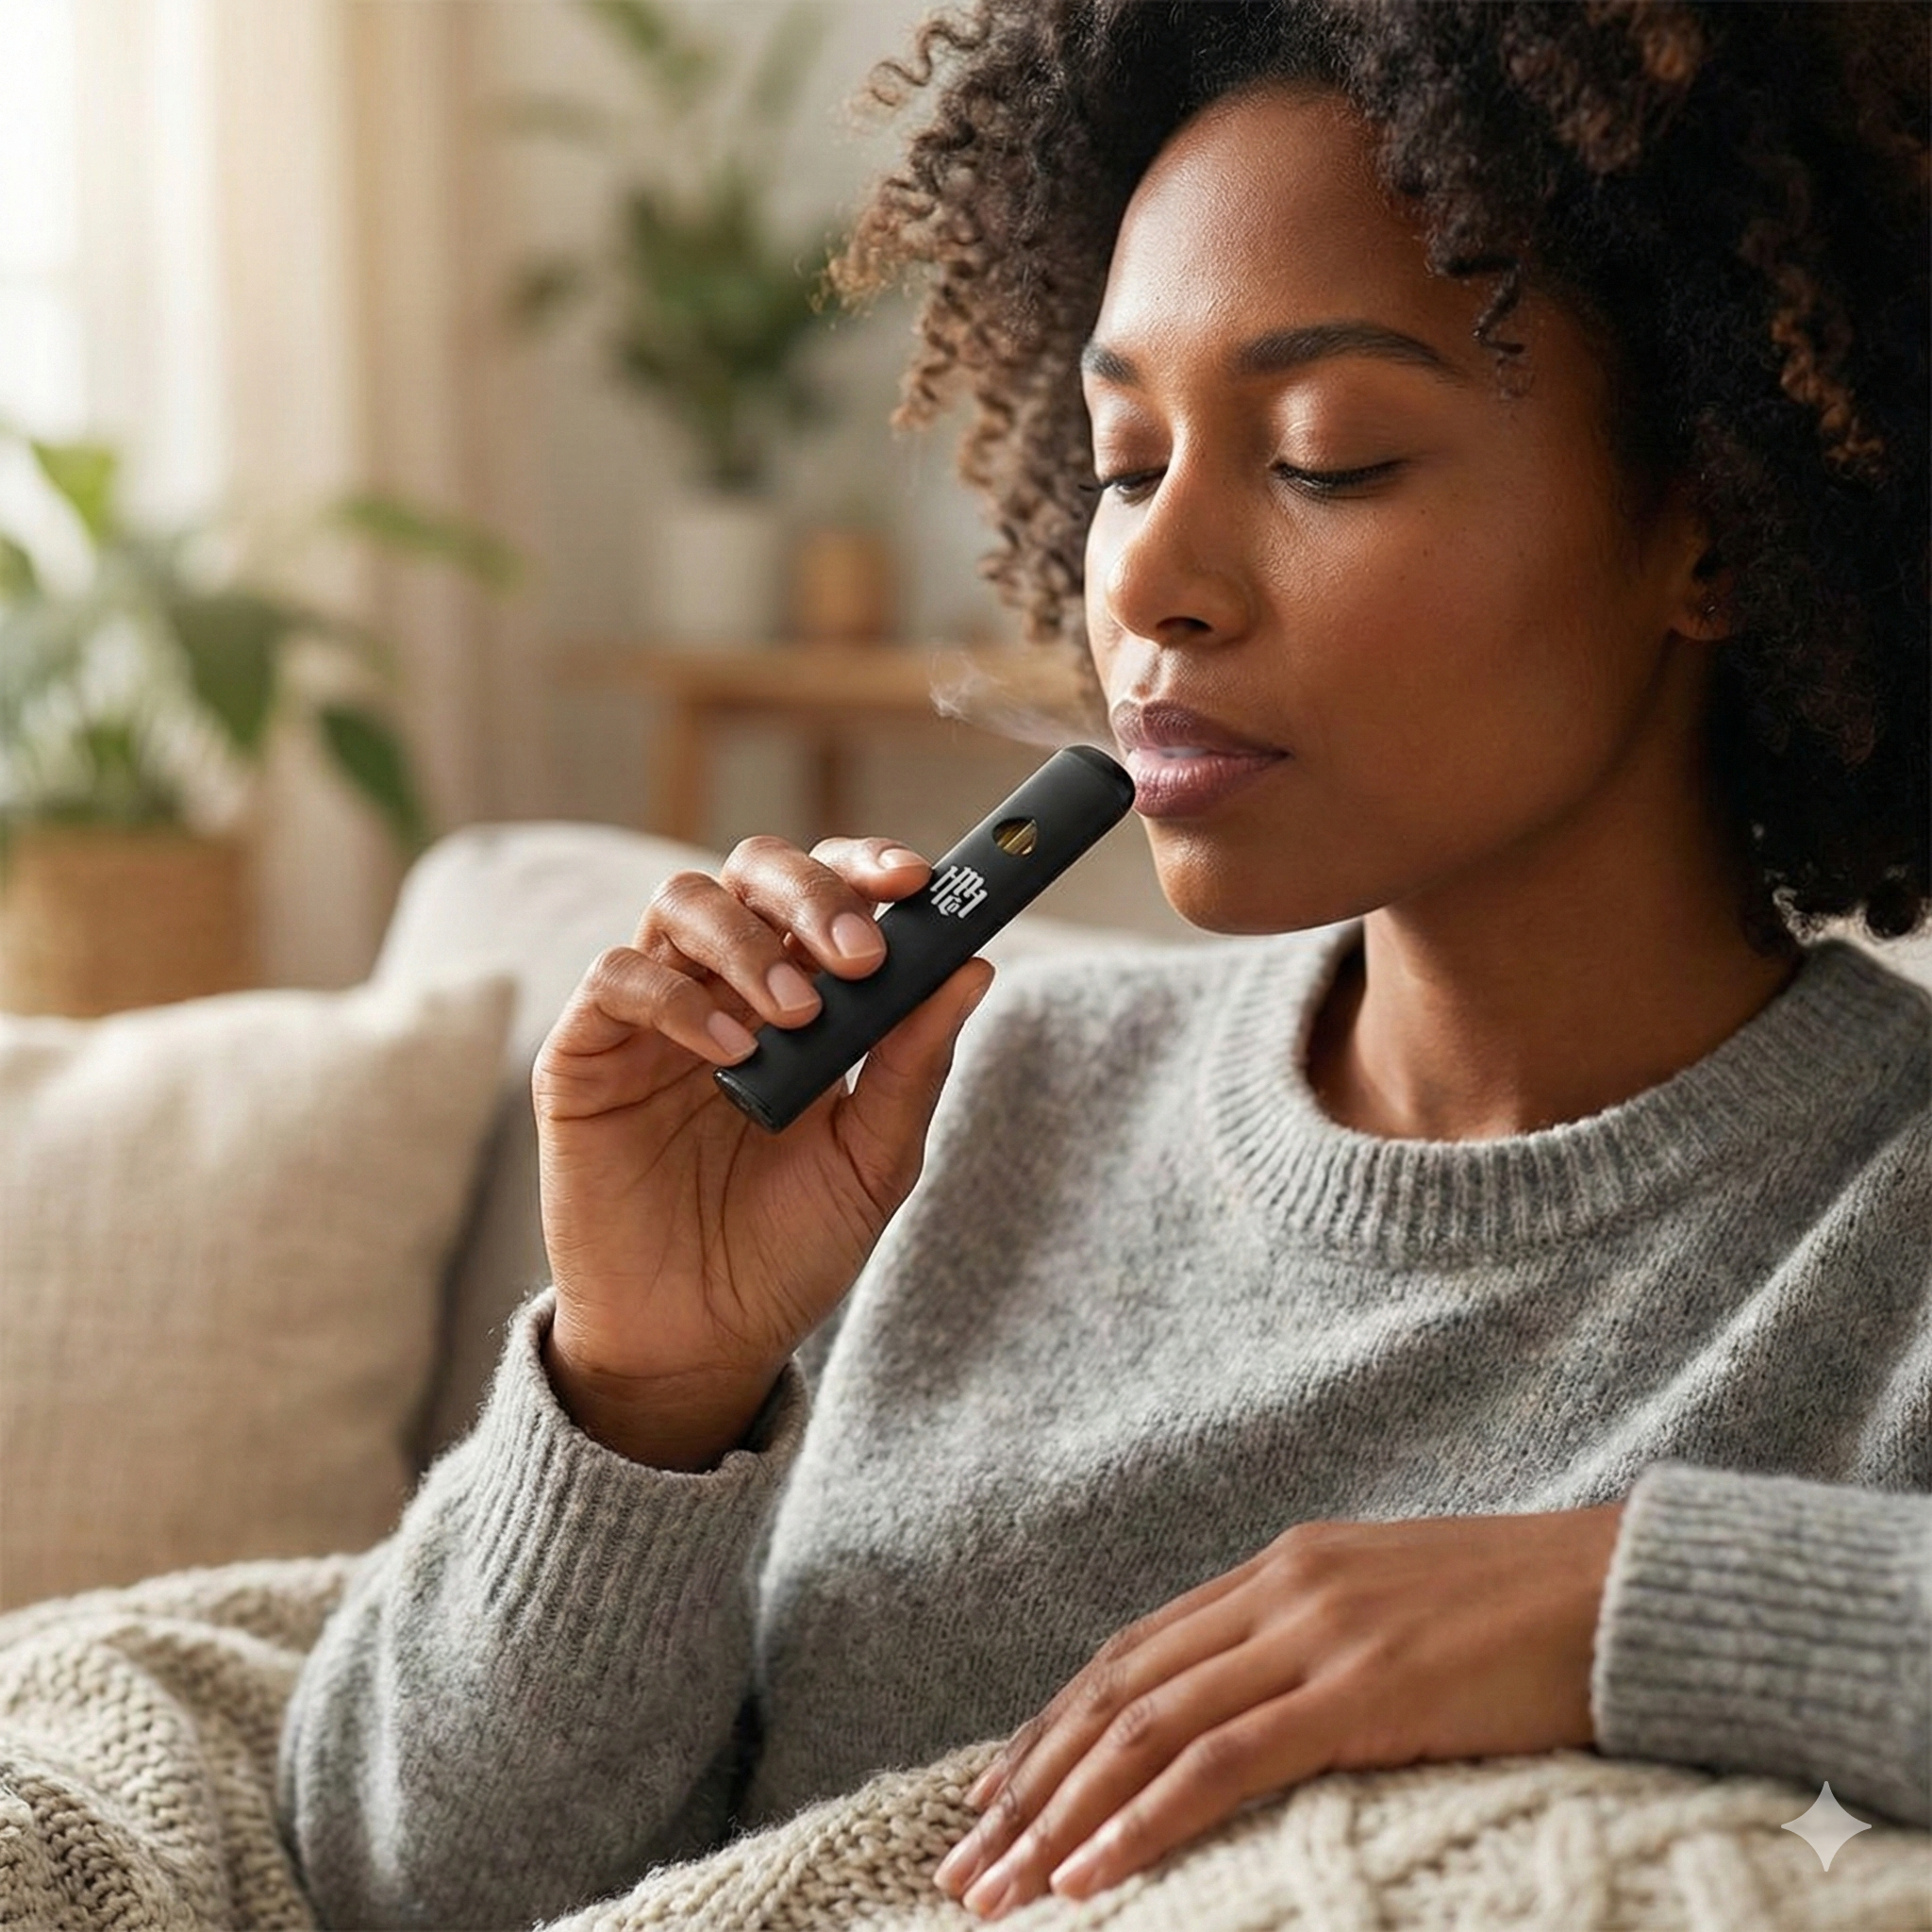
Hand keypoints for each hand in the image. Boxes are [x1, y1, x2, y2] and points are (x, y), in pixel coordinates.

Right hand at [533, 835, 992, 1468]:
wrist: (702, 1342)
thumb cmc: (788, 1249)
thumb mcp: (873, 1160)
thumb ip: (914, 1064)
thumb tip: (975, 966)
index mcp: (799, 995)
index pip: (827, 891)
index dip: (866, 867)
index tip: (919, 883)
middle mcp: (723, 987)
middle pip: (753, 871)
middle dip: (813, 892)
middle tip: (860, 953)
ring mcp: (652, 1016)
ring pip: (683, 903)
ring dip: (751, 943)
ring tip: (797, 1016)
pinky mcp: (584, 1055)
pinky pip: (617, 979)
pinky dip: (677, 998)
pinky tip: (730, 1053)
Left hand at [934, 1502, 1626, 1917]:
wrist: (1628, 1589)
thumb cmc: (1522, 1616)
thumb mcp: (1393, 1615)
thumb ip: (1313, 1649)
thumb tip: (1255, 1716)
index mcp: (1279, 1567)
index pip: (1129, 1655)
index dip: (1052, 1729)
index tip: (994, 1798)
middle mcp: (1277, 1588)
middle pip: (1115, 1692)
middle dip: (1030, 1784)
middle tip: (963, 1867)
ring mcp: (1315, 1632)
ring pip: (1147, 1728)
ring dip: (1062, 1816)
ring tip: (999, 1892)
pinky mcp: (1361, 1688)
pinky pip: (1225, 1761)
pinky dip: (1146, 1820)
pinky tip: (1094, 1874)